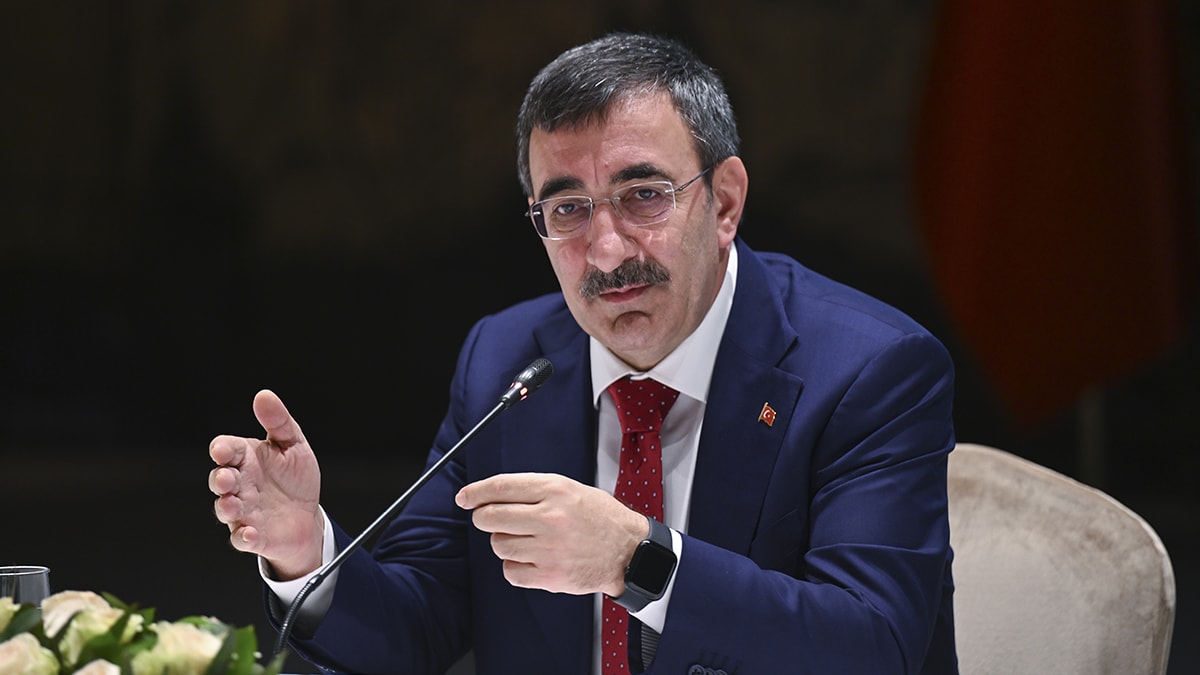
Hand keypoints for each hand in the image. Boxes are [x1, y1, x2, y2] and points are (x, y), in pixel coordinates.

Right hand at [208, 389, 323, 578]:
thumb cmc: (295, 479)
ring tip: (233, 504)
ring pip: (225, 509)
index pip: (226, 450)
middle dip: (219, 479)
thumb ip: (278, 422)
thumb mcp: (293, 445)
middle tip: (227, 478)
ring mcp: (244, 511)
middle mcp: (240, 485)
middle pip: (219, 480)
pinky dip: (242, 536)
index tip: (223, 450)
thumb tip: (264, 396)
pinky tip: (249, 533)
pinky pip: (241, 538)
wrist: (308, 515)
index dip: (222, 449)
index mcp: (246, 459)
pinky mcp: (253, 535)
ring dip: (226, 507)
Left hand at [456, 473, 647, 596]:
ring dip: (504, 543)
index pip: (501, 487)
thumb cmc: (600, 518)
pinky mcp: (550, 575)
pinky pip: (510, 571)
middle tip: (491, 520)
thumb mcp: (571, 489)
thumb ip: (534, 490)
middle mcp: (550, 518)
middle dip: (484, 518)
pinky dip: (514, 567)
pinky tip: (531, 560)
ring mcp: (549, 549)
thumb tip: (491, 496)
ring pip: (498, 545)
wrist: (630, 552)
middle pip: (490, 518)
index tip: (464, 498)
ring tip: (526, 541)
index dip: (475, 492)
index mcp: (555, 490)